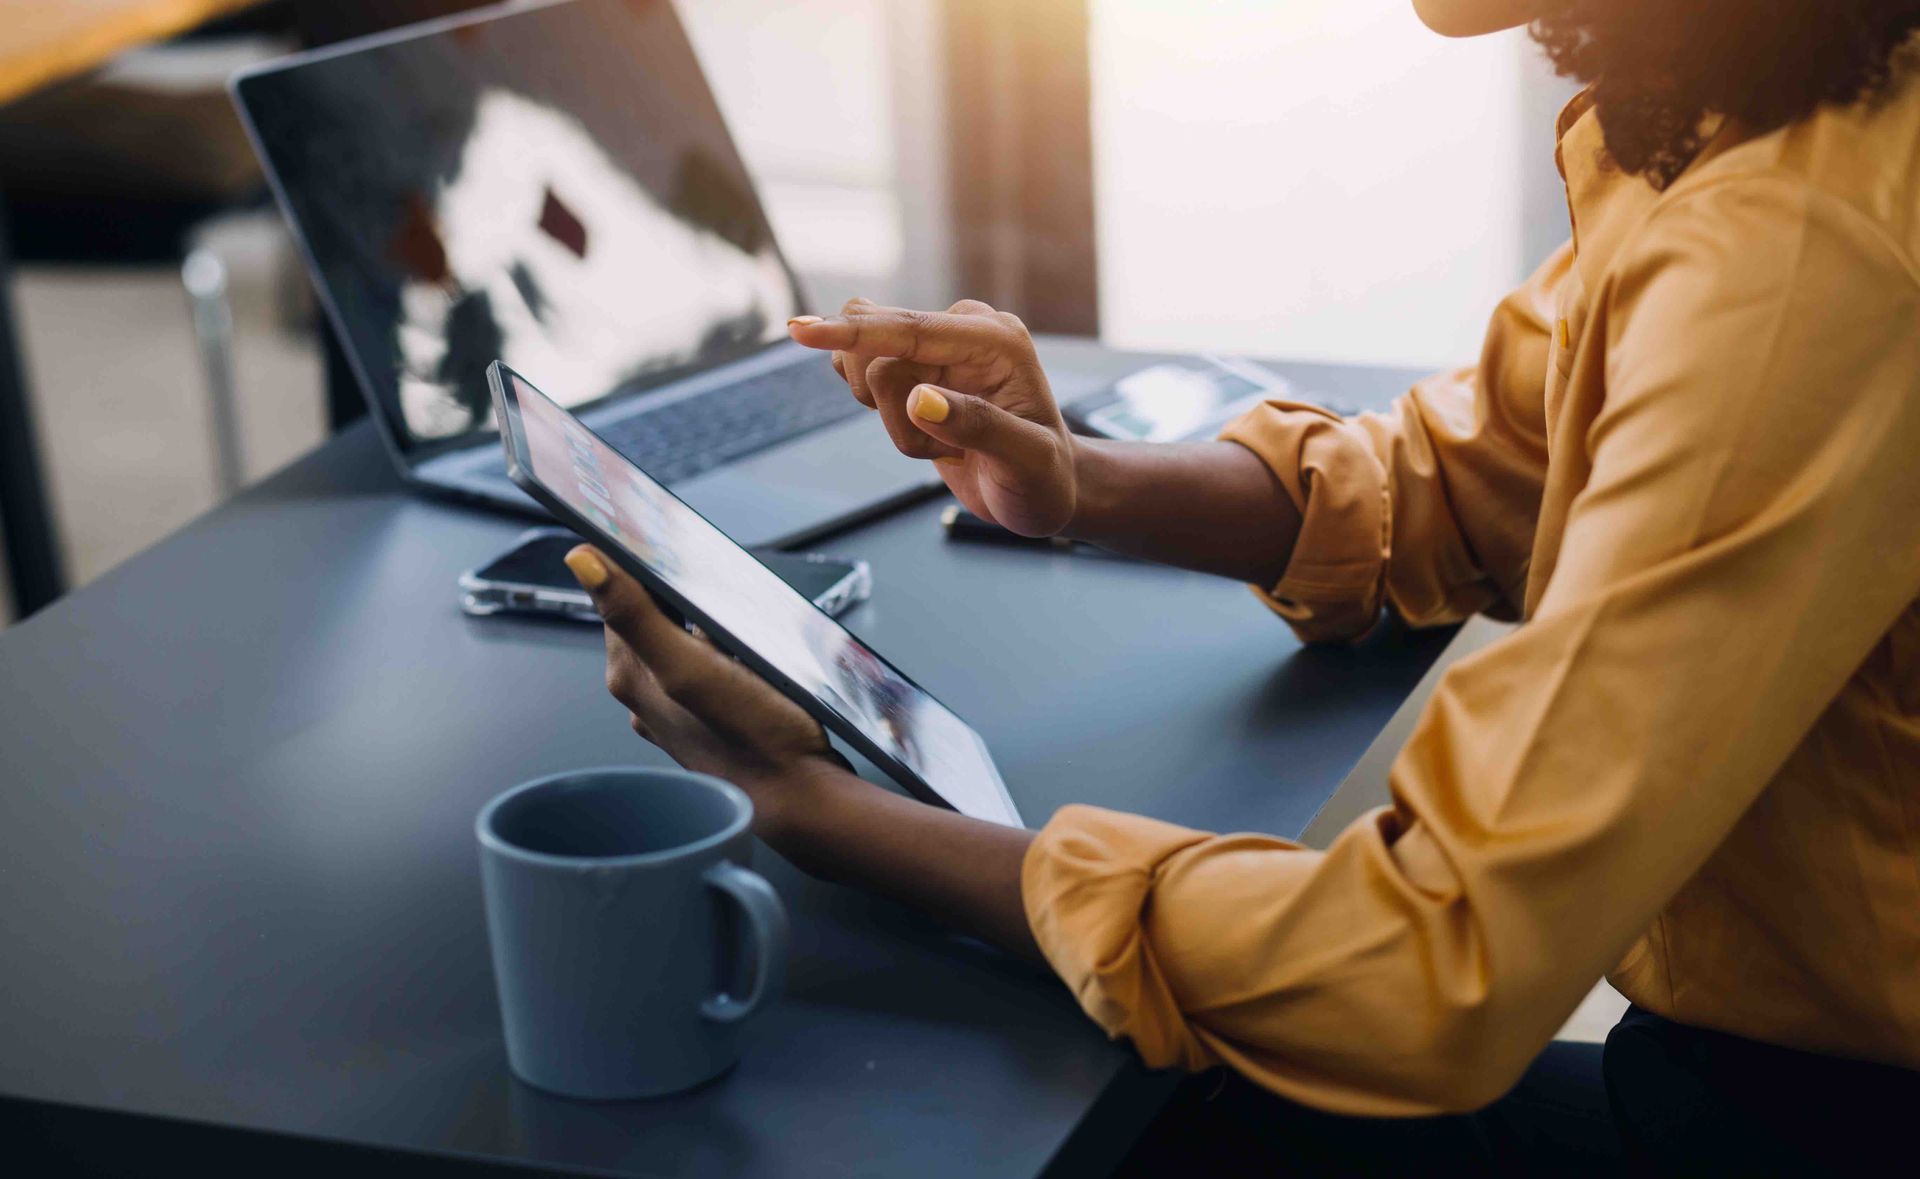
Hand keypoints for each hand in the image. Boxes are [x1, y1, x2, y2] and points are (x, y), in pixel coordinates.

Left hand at [565, 551, 1039, 959]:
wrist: (800, 798)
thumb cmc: (751, 737)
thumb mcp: (690, 666)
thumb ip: (634, 613)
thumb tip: (582, 561)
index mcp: (631, 676)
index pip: (619, 597)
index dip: (640, 566)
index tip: (665, 542)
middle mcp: (646, 696)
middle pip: (652, 618)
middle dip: (681, 597)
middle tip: (717, 587)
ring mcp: (677, 711)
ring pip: (684, 643)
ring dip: (707, 626)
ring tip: (739, 625)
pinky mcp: (710, 721)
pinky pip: (710, 670)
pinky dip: (725, 655)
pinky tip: (750, 658)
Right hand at [789, 299, 1076, 536]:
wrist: (1042, 490)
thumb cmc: (1044, 479)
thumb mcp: (1025, 462)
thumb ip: (977, 427)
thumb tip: (919, 399)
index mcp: (996, 339)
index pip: (909, 330)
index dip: (853, 333)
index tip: (800, 333)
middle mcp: (965, 331)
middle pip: (877, 348)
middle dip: (890, 411)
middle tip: (939, 446)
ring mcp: (939, 348)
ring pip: (867, 371)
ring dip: (895, 424)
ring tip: (944, 446)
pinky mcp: (919, 366)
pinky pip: (867, 381)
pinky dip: (888, 421)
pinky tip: (927, 435)